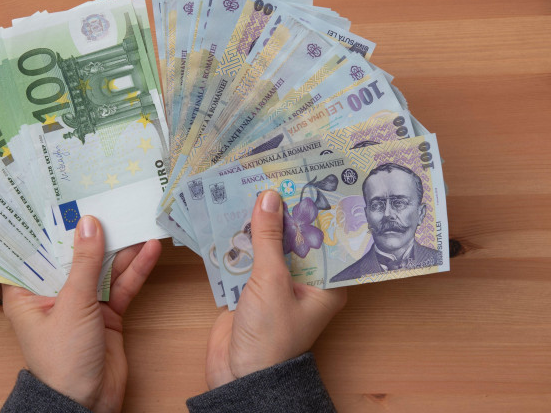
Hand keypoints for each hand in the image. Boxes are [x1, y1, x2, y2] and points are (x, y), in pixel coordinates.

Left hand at [3, 216, 160, 412]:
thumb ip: (84, 263)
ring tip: (136, 219)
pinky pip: (121, 286)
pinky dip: (135, 270)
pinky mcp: (107, 314)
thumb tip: (89, 223)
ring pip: (102, 268)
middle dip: (92, 232)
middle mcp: (53, 293)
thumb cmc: (62, 359)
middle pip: (74, 255)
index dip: (48, 224)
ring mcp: (82, 304)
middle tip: (108, 200)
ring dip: (120, 248)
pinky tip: (149, 249)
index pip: (35, 250)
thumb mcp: (72, 304)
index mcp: (27, 291)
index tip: (61, 196)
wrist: (86, 405)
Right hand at [205, 190, 346, 388]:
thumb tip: (269, 197)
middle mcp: (304, 282)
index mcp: (326, 283)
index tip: (304, 174)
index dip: (313, 207)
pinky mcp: (250, 291)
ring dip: (255, 223)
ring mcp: (275, 286)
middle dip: (279, 211)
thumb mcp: (271, 281)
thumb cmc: (270, 337)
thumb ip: (268, 238)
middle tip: (269, 172)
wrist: (239, 379)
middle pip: (293, 238)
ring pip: (267, 246)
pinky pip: (245, 259)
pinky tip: (224, 216)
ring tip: (244, 185)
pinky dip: (236, 241)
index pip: (324, 236)